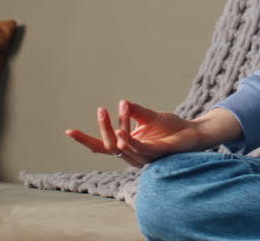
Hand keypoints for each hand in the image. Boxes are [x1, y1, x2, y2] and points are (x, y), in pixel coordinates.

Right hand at [65, 100, 238, 166]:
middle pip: (109, 146)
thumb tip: (123, 102)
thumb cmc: (171, 127)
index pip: (101, 146)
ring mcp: (143, 157)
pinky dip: (129, 142)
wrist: (192, 132)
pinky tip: (123, 132)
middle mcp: (132, 154)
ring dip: (114, 131)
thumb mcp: (149, 116)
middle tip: (100, 110)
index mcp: (128, 146)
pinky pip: (139, 151)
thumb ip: (135, 112)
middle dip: (102, 128)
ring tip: (109, 115)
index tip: (68, 131)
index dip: (85, 139)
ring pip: (122, 148)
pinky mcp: (156, 155)